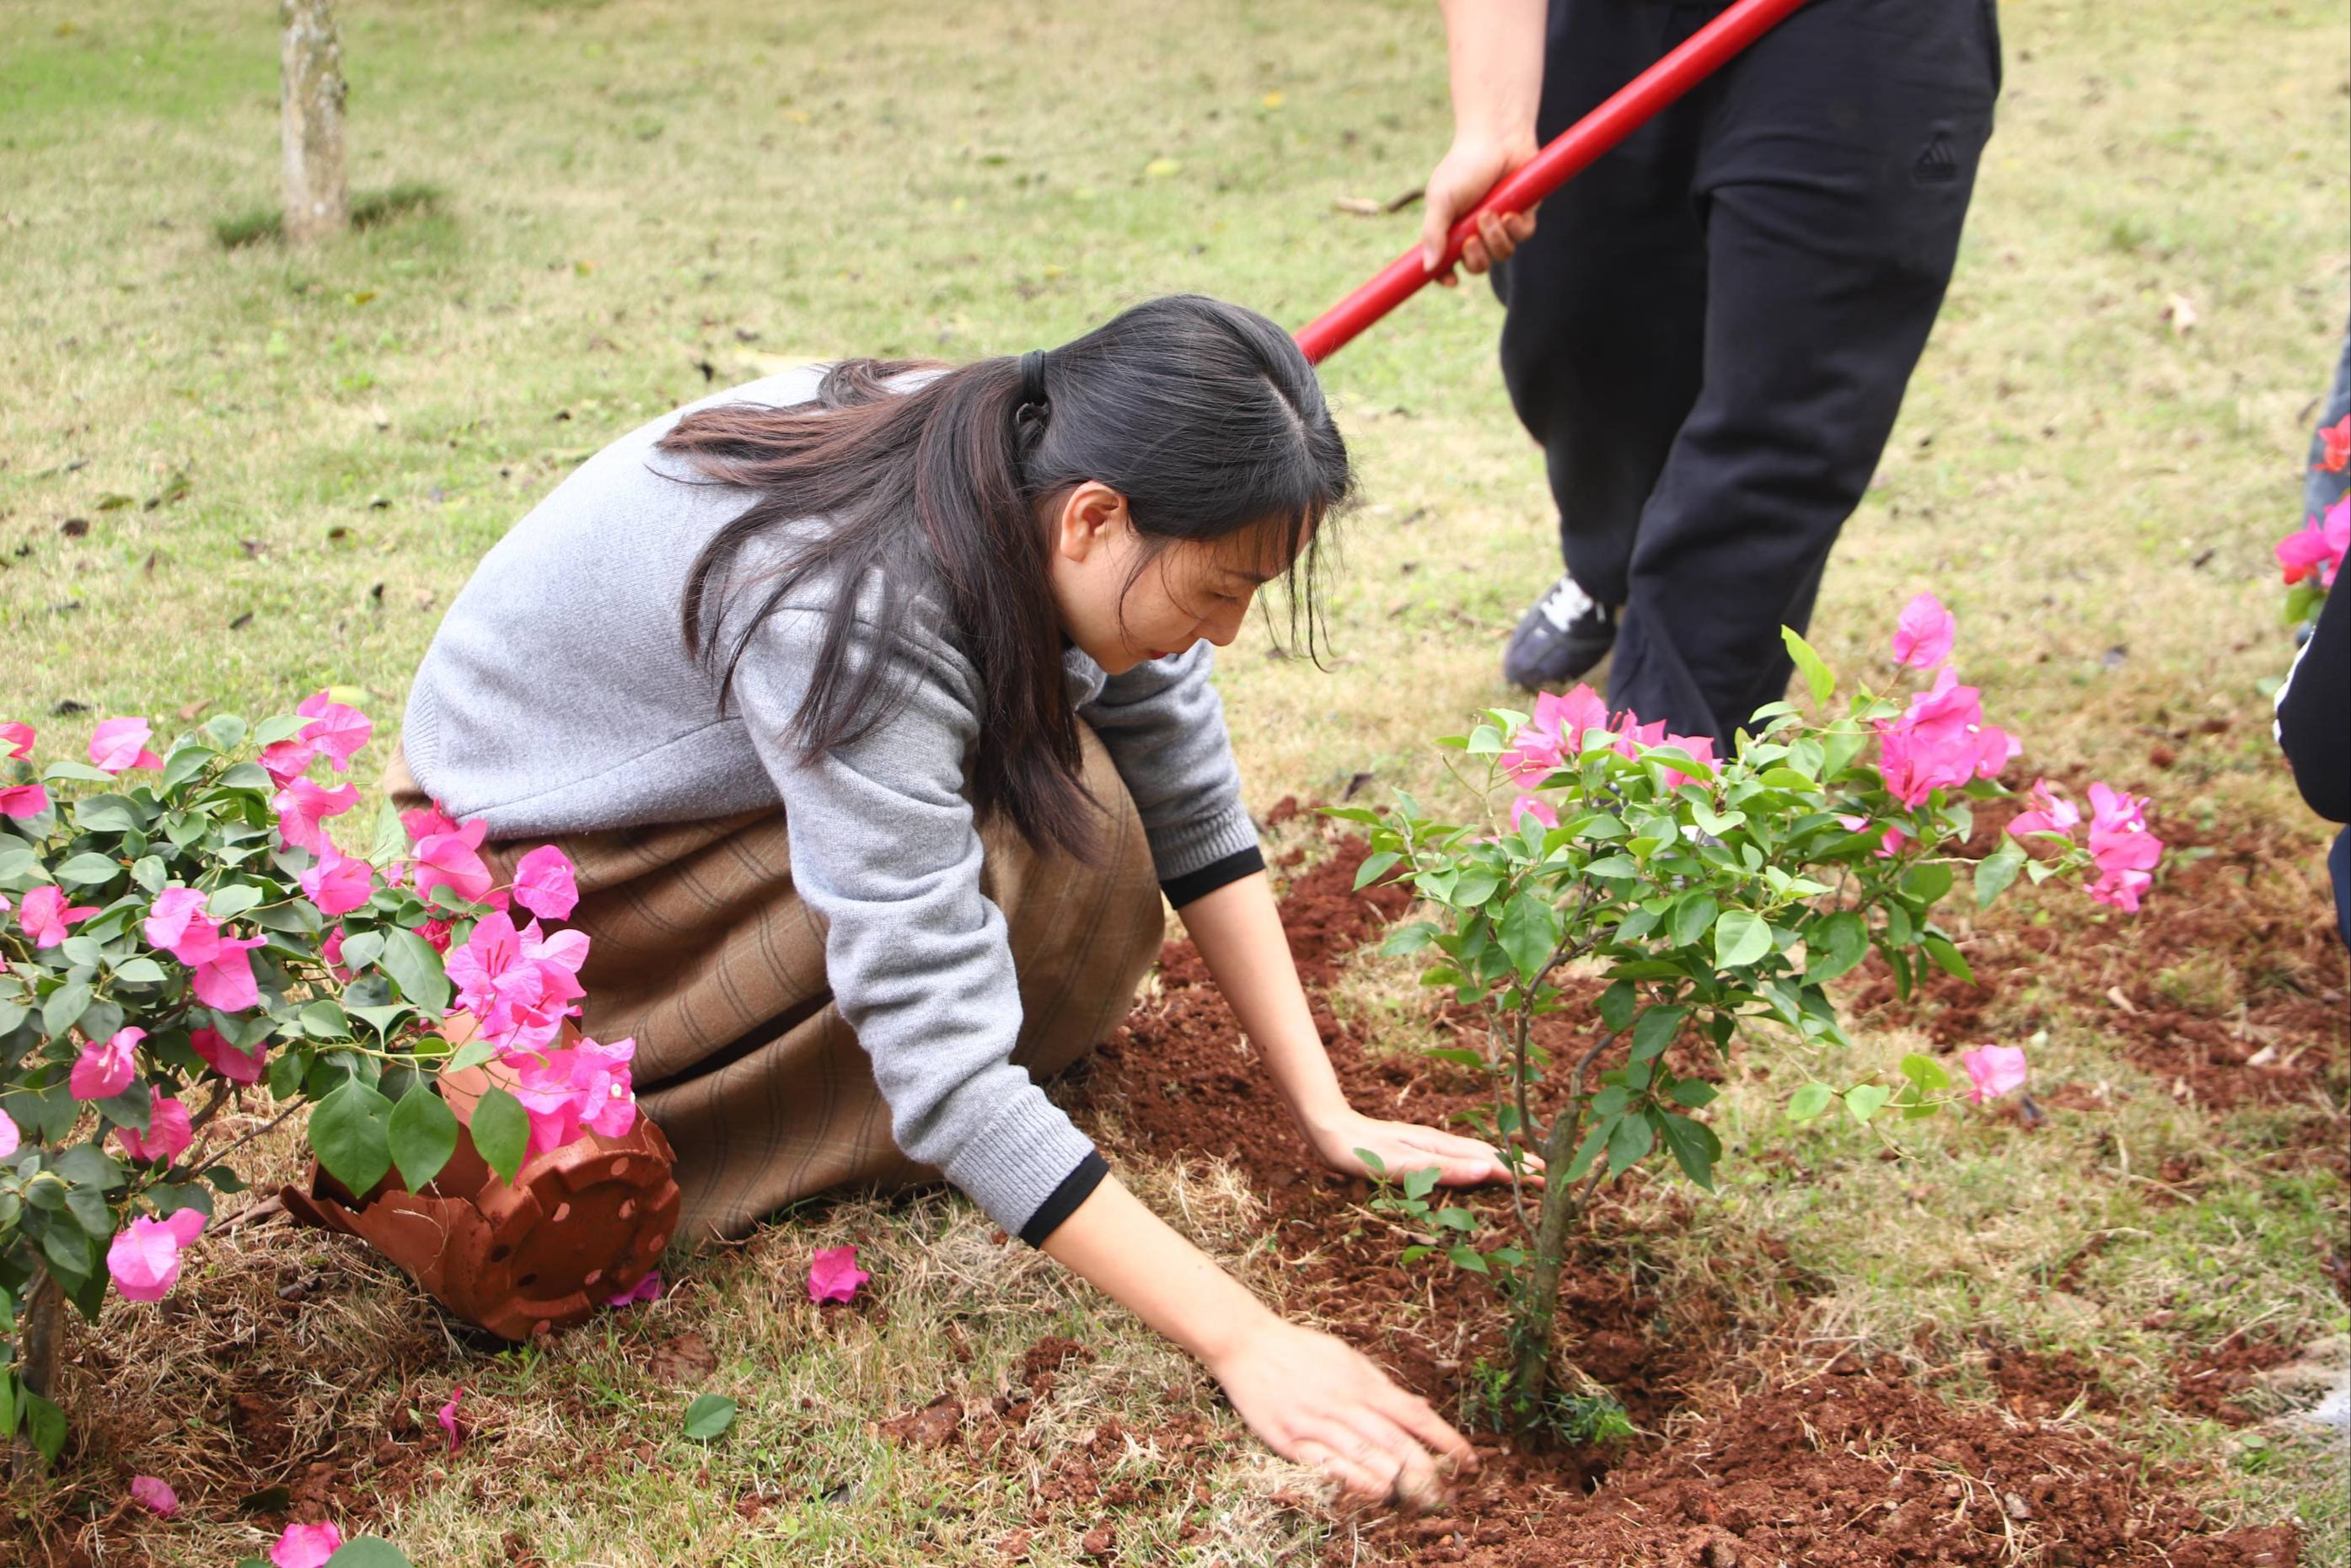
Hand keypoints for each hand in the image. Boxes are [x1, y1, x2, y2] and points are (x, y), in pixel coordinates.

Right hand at [1206, 1316, 1476, 1508]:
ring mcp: (1317, 1422)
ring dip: (1397, 1481)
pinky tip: (1374, 1492)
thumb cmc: (1301, 1350)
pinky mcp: (1290, 1439)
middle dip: (1427, 1471)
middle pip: (1396, 1442)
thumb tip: (1417, 1409)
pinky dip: (1353, 1479)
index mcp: (1362, 1382)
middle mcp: (1344, 1403)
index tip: (1469, 1460)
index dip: (1445, 1439)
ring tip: (1420, 1501)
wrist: (1247, 1343)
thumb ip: (1381, 1386)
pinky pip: (1326, 1464)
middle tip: (1448, 1495)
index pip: (1414, 1414)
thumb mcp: (1348, 1358)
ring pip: (1366, 1455)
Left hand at [1306, 1108, 1544, 1188]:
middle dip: (1517, 1164)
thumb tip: (1488, 1169)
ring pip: (1475, 1154)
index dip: (1518, 1170)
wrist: (1330, 1132)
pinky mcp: (1418, 1151)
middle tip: (1548, 1174)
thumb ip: (1443, 1169)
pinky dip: (1479, 1163)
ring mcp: (1429, 1146)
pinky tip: (1477, 1168)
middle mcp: (1439, 1144)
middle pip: (1488, 1154)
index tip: (1547, 1179)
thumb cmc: (1362, 1152)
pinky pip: (1458, 1157)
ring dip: (1501, 1163)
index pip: (1490, 1160)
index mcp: (1441, 1147)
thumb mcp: (1402, 1164)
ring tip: (1524, 1170)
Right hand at [1420, 133, 1540, 286]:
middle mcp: (1475, 230)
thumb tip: (1428, 268)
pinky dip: (1515, 227)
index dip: (1447, 276)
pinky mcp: (1523, 215)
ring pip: (1502, 254)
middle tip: (1471, 239)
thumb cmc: (1464, 166)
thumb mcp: (1440, 199)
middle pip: (1477, 266)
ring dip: (1495, 238)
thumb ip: (1433, 234)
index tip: (1451, 280)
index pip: (1447, 264)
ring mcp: (1500, 225)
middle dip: (1476, 258)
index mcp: (1451, 229)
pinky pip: (1522, 236)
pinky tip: (1509, 211)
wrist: (1497, 139)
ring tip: (1490, 213)